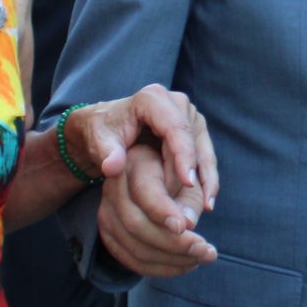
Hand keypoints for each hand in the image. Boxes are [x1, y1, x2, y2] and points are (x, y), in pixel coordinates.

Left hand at [71, 86, 218, 209]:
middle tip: (193, 204)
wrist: (104, 128)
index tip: (187, 183)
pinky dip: (206, 178)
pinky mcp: (194, 131)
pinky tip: (207, 202)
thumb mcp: (99, 141)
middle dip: (194, 172)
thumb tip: (113, 167)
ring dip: (206, 178)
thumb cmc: (102, 132)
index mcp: (153, 98)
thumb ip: (106, 153)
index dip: (183, 156)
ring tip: (206, 207)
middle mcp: (176, 102)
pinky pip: (204, 156)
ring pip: (203, 149)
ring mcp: (188, 116)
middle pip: (192, 140)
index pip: (176, 128)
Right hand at [98, 141, 215, 276]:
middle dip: (174, 243)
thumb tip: (188, 224)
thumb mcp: (189, 176)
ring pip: (134, 247)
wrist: (148, 177)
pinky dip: (161, 269)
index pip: (145, 192)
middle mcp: (113, 189)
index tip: (186, 227)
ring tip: (203, 257)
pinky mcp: (109, 235)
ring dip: (173, 260)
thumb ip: (190, 196)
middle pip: (136, 225)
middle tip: (206, 249)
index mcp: (134, 163)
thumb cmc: (175, 173)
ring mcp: (107, 214)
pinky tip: (186, 264)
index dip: (164, 212)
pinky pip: (131, 261)